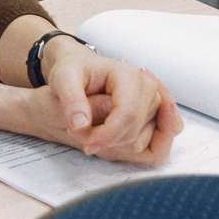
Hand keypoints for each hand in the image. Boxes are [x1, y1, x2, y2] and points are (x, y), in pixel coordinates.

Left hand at [26, 42, 183, 164]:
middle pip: (135, 129)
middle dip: (107, 140)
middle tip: (81, 134)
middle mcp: (147, 87)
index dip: (107, 134)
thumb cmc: (74, 72)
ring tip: (92, 131)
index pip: (127, 114)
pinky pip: (156, 144)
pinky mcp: (156, 115)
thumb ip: (71, 100)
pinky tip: (120, 146)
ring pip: (142, 139)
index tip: (87, 143)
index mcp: (128, 75)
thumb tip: (81, 125)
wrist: (82, 70)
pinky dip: (137, 148)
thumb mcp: (62, 79)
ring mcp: (155, 101)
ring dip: (115, 144)